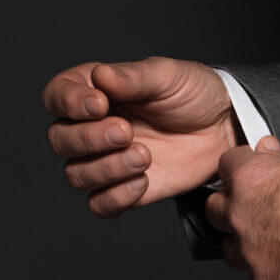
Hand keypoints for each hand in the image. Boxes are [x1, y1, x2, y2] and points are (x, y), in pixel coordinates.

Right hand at [43, 55, 235, 214]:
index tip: (99, 104)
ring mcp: (105, 160)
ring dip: (106, 169)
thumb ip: (133, 77)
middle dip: (88, 139)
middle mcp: (92, 127)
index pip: (56, 96)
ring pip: (75, 174)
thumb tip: (100, 76)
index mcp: (94, 91)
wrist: (223, 127)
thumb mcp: (168, 75)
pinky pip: (99, 204)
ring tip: (144, 156)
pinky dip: (115, 198)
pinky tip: (142, 183)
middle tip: (126, 132)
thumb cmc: (192, 93)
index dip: (68, 102)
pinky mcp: (123, 189)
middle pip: (59, 140)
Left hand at [204, 139, 279, 279]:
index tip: (249, 176)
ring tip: (274, 245)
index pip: (226, 166)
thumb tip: (267, 151)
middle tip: (254, 211)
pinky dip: (270, 275)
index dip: (240, 171)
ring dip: (246, 246)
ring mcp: (250, 253)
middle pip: (214, 209)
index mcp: (249, 179)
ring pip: (230, 250)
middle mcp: (241, 215)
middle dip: (231, 208)